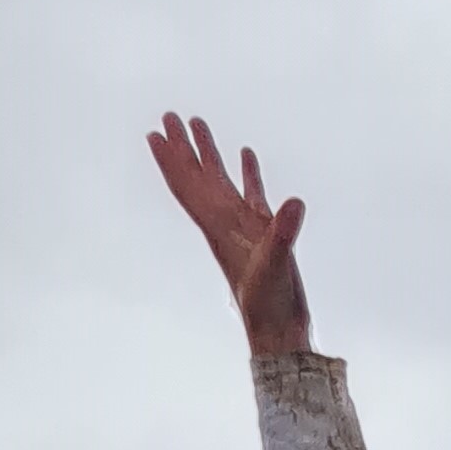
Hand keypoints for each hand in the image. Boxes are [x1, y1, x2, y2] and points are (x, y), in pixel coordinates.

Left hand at [147, 112, 312, 358]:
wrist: (279, 333)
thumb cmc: (269, 306)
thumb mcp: (275, 267)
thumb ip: (282, 233)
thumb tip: (295, 202)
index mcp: (219, 229)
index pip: (189, 188)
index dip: (171, 161)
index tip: (155, 133)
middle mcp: (225, 225)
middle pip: (197, 178)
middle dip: (181, 148)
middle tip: (168, 116)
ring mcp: (244, 228)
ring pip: (220, 181)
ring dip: (207, 154)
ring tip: (197, 123)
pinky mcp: (265, 233)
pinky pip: (251, 194)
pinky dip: (247, 172)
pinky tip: (245, 153)